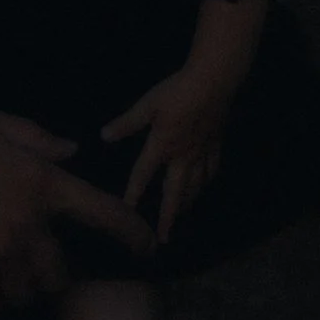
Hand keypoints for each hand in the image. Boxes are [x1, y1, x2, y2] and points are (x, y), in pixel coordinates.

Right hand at [0, 104, 153, 314]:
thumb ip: (35, 137)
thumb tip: (72, 149)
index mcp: (42, 182)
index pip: (103, 213)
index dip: (132, 234)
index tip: (149, 248)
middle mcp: (28, 224)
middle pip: (59, 274)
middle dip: (49, 277)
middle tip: (31, 269)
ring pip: (24, 294)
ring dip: (16, 291)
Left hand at [100, 67, 229, 239]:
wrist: (215, 81)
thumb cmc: (177, 91)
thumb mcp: (148, 105)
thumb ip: (127, 123)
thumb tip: (104, 136)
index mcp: (162, 146)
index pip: (143, 175)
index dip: (134, 194)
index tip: (127, 212)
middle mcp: (182, 156)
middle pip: (175, 193)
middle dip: (169, 217)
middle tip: (165, 238)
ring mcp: (202, 153)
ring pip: (195, 187)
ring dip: (187, 204)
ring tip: (181, 216)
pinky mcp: (216, 145)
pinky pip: (211, 171)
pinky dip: (206, 183)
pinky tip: (204, 187)